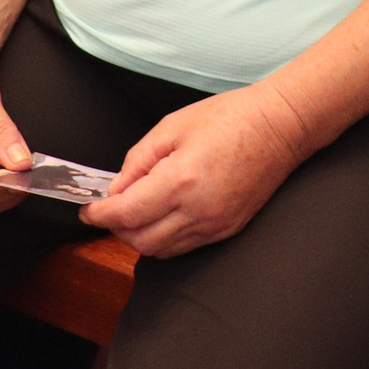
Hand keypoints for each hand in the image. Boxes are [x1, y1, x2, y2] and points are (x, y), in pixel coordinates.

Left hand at [82, 81, 310, 256]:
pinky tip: (164, 216)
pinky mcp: (228, 230)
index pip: (125, 214)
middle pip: (140, 241)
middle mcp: (198, 211)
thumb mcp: (173, 126)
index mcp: (181, 181)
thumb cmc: (230, 118)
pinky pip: (185, 246)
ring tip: (138, 211)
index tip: (88, 210)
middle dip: (118, 228)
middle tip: (112, 207)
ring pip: (161, 250)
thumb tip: (117, 189)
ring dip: (141, 236)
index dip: (99, 215)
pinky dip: (165, 238)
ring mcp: (215, 225)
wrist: (280, 126)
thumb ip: (138, 160)